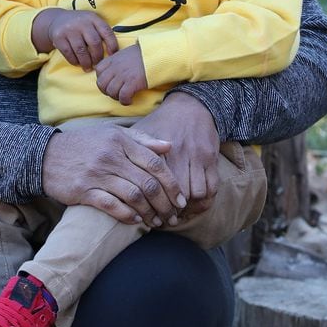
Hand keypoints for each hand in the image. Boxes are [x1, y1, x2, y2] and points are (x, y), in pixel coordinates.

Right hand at [32, 8, 117, 70]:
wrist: (57, 19)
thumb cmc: (80, 25)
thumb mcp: (91, 22)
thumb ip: (101, 32)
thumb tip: (114, 53)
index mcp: (93, 18)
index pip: (106, 32)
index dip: (112, 45)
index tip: (113, 55)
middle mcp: (82, 22)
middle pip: (94, 43)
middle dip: (98, 56)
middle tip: (97, 64)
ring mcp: (69, 29)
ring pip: (81, 50)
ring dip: (86, 62)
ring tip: (88, 68)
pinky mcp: (59, 37)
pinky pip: (69, 53)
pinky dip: (74, 61)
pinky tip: (77, 63)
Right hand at [41, 124, 185, 226]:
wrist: (46, 156)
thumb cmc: (84, 144)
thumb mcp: (111, 134)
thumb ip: (141, 140)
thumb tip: (169, 146)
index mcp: (120, 140)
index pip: (155, 163)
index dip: (172, 184)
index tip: (181, 199)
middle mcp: (110, 156)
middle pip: (147, 183)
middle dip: (165, 204)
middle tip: (173, 216)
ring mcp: (97, 174)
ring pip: (133, 197)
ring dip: (150, 213)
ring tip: (157, 222)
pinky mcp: (84, 191)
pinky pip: (112, 206)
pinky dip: (127, 215)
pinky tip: (136, 220)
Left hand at [95, 44, 147, 104]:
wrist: (157, 54)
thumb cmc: (143, 54)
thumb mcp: (125, 54)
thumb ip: (116, 61)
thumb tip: (112, 72)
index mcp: (113, 59)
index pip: (98, 71)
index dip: (103, 79)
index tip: (110, 83)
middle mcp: (116, 67)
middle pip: (101, 84)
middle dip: (107, 91)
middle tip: (116, 92)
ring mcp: (123, 75)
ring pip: (111, 92)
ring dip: (116, 97)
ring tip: (124, 96)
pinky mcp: (132, 83)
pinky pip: (123, 96)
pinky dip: (125, 101)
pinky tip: (130, 100)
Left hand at [136, 92, 220, 218]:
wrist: (190, 106)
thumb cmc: (161, 122)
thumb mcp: (142, 132)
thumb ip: (130, 153)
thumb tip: (114, 171)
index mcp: (158, 149)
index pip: (153, 183)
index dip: (150, 203)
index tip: (145, 214)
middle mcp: (178, 153)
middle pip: (175, 192)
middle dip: (169, 210)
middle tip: (162, 220)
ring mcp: (197, 156)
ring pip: (195, 194)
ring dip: (187, 209)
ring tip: (176, 215)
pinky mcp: (211, 158)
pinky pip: (211, 188)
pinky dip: (203, 202)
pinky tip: (193, 207)